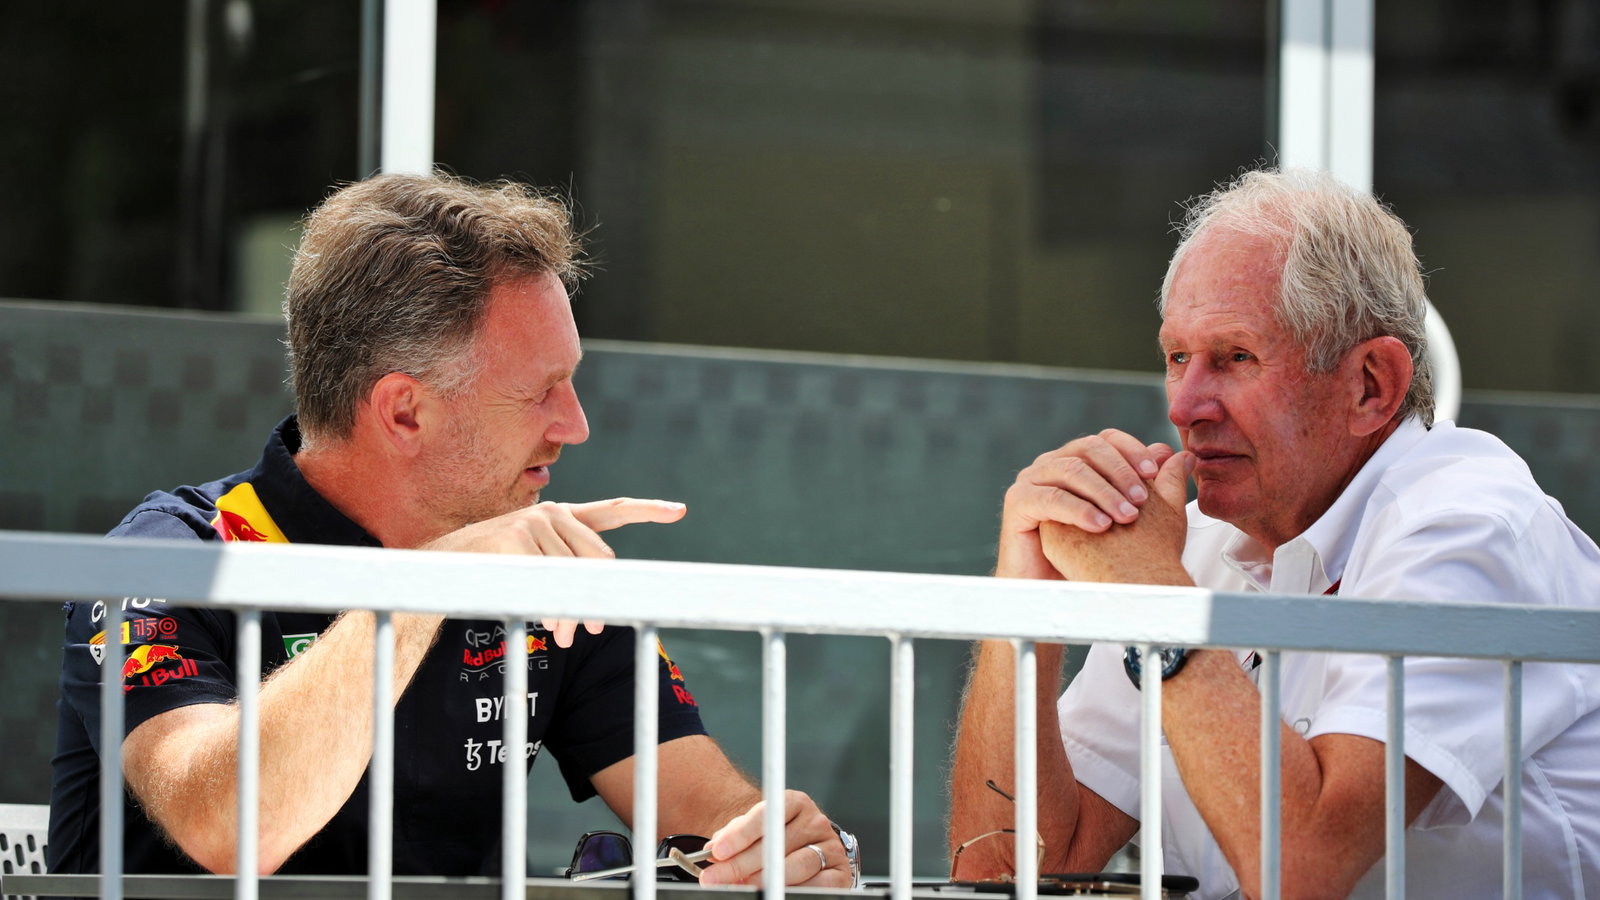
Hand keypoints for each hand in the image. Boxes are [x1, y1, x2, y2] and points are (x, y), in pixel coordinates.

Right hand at [422, 497, 686, 646]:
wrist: (439, 570)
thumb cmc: (492, 572)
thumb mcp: (535, 569)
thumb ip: (568, 575)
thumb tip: (602, 606)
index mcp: (560, 516)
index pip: (612, 510)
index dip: (648, 509)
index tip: (679, 510)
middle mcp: (550, 513)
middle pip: (601, 561)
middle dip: (598, 599)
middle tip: (590, 634)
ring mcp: (532, 523)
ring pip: (576, 579)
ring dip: (572, 616)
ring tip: (563, 637)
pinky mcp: (516, 539)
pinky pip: (550, 585)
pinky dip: (551, 611)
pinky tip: (544, 624)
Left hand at [698, 791, 850, 887]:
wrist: (802, 850)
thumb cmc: (773, 840)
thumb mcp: (753, 830)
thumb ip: (734, 836)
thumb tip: (713, 849)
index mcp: (795, 802)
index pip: (767, 814)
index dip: (740, 835)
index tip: (717, 852)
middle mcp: (815, 821)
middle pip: (777, 844)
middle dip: (742, 864)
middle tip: (717, 877)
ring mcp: (830, 846)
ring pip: (797, 865)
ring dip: (765, 879)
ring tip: (743, 885)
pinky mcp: (839, 872)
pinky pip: (818, 885)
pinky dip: (793, 890)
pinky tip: (775, 891)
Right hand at [997, 430, 1173, 579]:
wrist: (1054, 588)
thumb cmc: (1090, 554)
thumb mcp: (1128, 517)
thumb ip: (1151, 485)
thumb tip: (1175, 454)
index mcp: (1077, 460)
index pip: (1107, 439)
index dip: (1132, 451)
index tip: (1155, 473)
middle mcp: (1052, 463)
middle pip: (1089, 448)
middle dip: (1120, 471)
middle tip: (1142, 499)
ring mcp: (1032, 479)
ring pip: (1071, 470)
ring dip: (1103, 491)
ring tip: (1126, 516)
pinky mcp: (1017, 502)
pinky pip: (1050, 498)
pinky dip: (1078, 510)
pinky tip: (1100, 526)